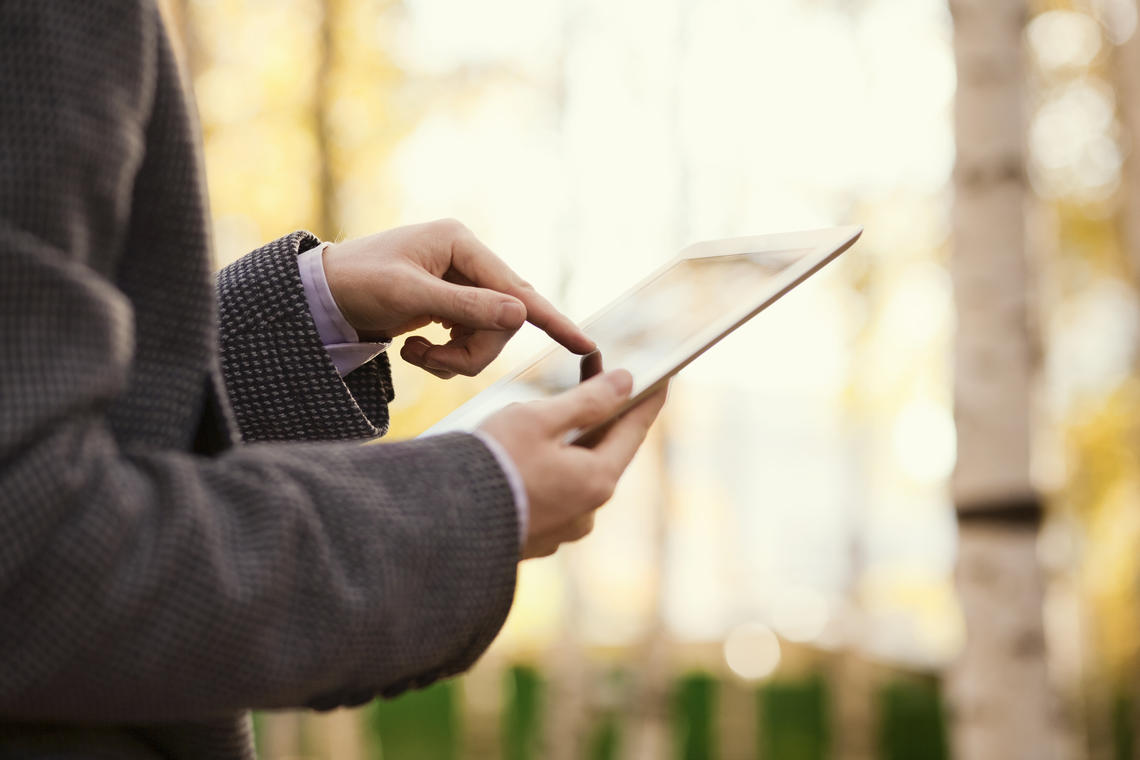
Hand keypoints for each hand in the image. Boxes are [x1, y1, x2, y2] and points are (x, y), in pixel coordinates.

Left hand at [321, 219, 594, 378]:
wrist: (318, 296)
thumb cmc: (356, 285)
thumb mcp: (408, 297)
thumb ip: (465, 307)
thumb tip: (522, 316)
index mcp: (459, 243)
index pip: (515, 288)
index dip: (551, 320)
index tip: (585, 344)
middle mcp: (466, 259)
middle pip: (503, 320)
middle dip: (470, 350)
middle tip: (428, 361)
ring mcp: (459, 283)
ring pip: (488, 337)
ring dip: (454, 358)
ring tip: (415, 356)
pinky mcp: (450, 306)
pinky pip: (470, 341)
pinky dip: (447, 357)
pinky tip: (415, 350)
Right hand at [477, 370, 667, 558]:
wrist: (440, 521)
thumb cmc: (491, 464)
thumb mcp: (539, 419)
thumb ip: (587, 400)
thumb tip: (625, 383)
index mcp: (596, 480)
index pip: (634, 430)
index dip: (648, 400)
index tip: (662, 378)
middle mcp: (587, 510)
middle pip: (603, 451)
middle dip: (598, 412)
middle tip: (592, 372)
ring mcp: (562, 528)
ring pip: (574, 472)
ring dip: (566, 440)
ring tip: (543, 410)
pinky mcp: (535, 537)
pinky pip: (551, 493)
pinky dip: (545, 467)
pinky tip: (520, 451)